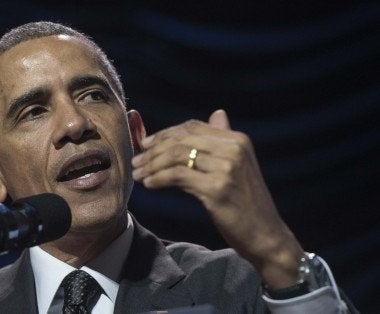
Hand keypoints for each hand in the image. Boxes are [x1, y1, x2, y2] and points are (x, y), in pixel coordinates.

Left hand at [131, 109, 303, 287]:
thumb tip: (217, 113)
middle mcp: (233, 149)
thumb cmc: (245, 202)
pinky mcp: (217, 188)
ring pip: (177, 156)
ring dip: (152, 165)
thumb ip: (223, 141)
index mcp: (238, 140)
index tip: (145, 144)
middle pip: (181, 140)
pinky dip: (158, 179)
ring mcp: (226, 168)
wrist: (265, 234)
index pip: (192, 127)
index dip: (165, 133)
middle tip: (136, 161)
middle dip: (153, 150)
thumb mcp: (237, 166)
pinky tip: (149, 184)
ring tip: (138, 174)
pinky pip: (178, 176)